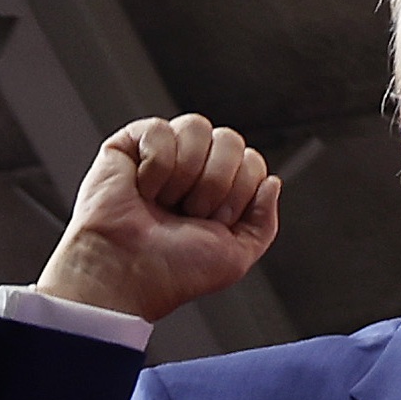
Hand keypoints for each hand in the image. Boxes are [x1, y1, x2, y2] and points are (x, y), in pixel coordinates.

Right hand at [33, 116, 282, 324]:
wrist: (128, 273)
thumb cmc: (173, 272)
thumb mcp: (236, 258)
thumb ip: (264, 223)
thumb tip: (272, 182)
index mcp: (219, 191)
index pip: (251, 161)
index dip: (238, 192)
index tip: (213, 223)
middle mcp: (193, 168)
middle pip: (230, 140)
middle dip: (214, 184)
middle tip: (188, 213)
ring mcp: (163, 153)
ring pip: (198, 126)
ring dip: (185, 174)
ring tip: (163, 202)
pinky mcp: (131, 144)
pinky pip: (161, 129)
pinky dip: (156, 166)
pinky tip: (142, 189)